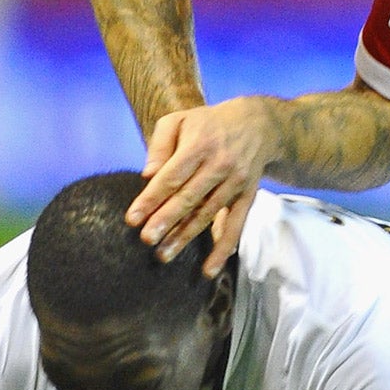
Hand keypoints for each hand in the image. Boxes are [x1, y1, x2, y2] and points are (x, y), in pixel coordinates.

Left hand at [126, 97, 276, 269]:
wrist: (258, 124)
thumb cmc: (207, 124)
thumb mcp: (180, 120)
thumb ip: (160, 144)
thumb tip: (147, 174)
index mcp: (199, 144)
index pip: (172, 175)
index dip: (151, 198)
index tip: (132, 218)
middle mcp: (219, 164)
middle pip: (189, 197)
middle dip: (166, 220)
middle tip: (146, 239)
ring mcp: (235, 183)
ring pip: (208, 214)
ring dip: (185, 237)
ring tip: (163, 255)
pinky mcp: (247, 197)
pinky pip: (236, 226)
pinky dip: (223, 249)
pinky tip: (208, 270)